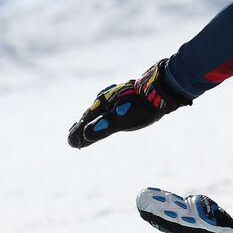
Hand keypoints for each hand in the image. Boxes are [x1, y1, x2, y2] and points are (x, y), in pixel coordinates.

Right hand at [66, 59, 188, 148]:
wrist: (162, 90)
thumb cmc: (142, 106)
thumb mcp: (123, 118)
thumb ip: (105, 126)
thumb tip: (86, 135)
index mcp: (102, 104)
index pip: (86, 121)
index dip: (78, 133)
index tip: (70, 143)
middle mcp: (106, 100)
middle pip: (90, 116)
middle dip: (82, 127)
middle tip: (72, 139)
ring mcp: (115, 99)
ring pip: (99, 112)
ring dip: (91, 122)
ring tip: (84, 129)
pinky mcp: (124, 99)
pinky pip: (109, 109)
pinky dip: (103, 116)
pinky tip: (105, 117)